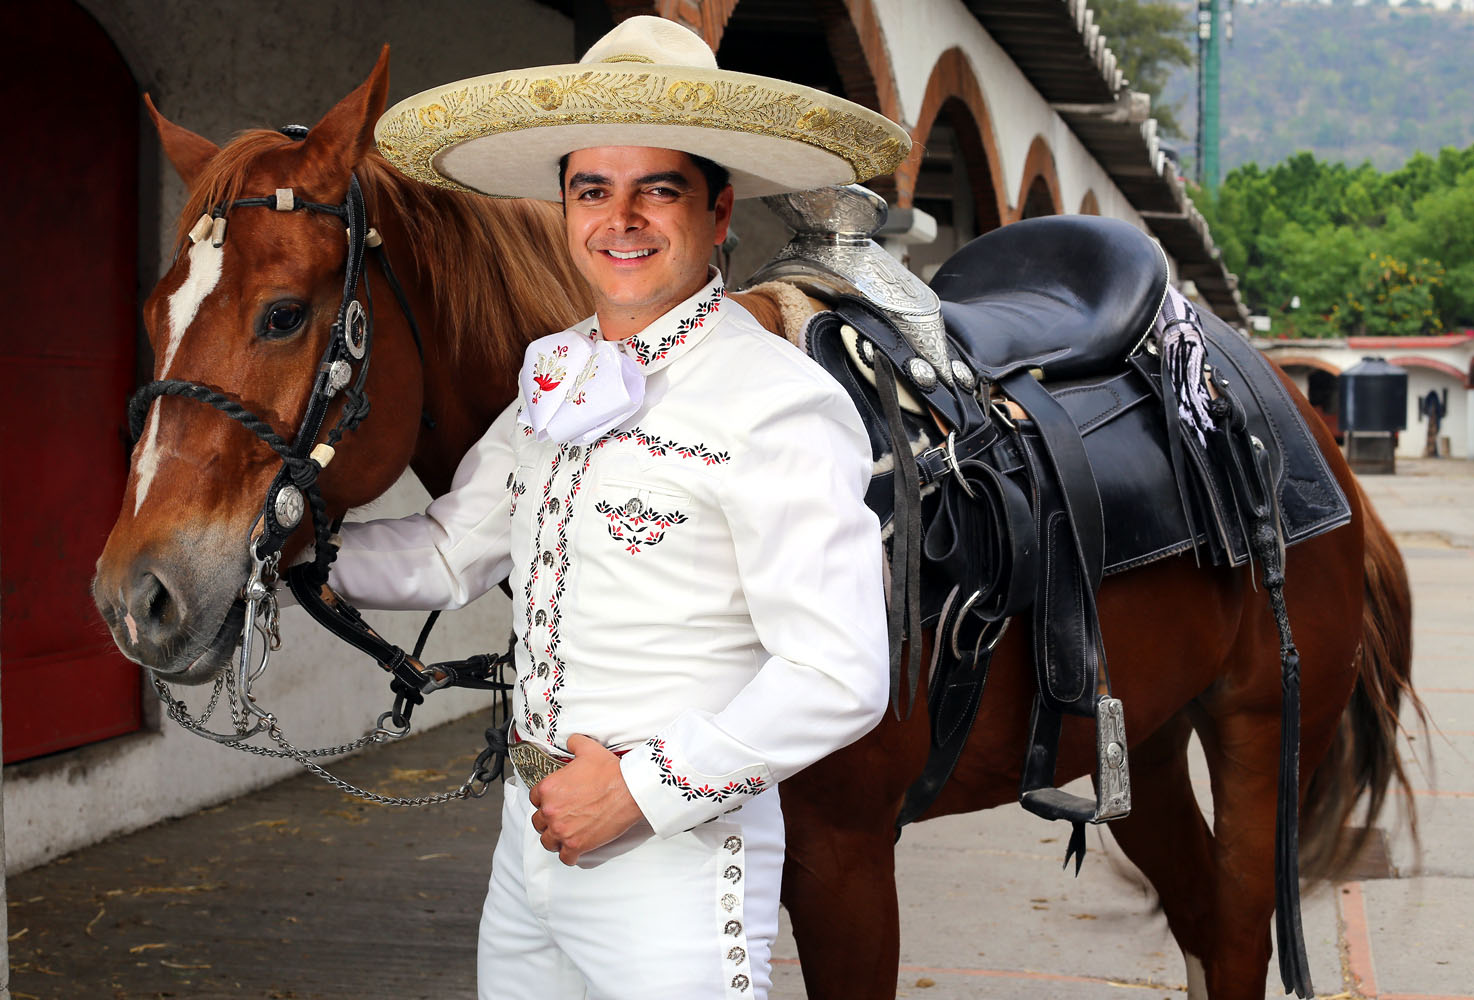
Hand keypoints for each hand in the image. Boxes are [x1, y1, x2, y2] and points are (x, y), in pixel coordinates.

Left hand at [528, 734, 644, 864]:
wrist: (629, 789)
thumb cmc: (609, 771)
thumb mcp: (588, 749)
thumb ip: (574, 743)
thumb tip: (571, 741)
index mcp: (548, 788)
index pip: (534, 799)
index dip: (544, 801)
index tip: (555, 802)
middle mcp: (550, 811)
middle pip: (538, 822)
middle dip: (549, 821)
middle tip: (562, 818)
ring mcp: (562, 830)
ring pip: (547, 842)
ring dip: (555, 839)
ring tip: (565, 835)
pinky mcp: (576, 845)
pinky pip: (565, 858)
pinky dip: (569, 855)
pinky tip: (575, 850)